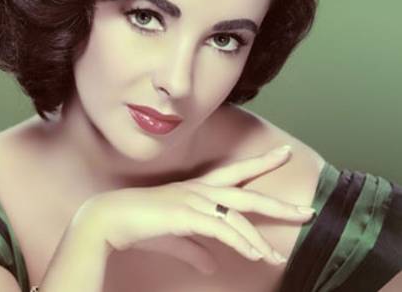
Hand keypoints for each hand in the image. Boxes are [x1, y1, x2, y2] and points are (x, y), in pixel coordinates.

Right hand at [75, 145, 315, 274]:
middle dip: (277, 202)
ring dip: (260, 239)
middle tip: (307, 209)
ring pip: (238, 215)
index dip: (260, 164)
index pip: (235, 174)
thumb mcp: (176, 239)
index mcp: (198, 190)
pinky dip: (241, 242)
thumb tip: (211, 266)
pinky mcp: (186, 215)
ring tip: (278, 258)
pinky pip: (222, 229)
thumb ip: (196, 249)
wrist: (110, 220)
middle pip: (247, 192)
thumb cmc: (141, 225)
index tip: (282, 152)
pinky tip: (256, 255)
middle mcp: (199, 190)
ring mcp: (193, 200)